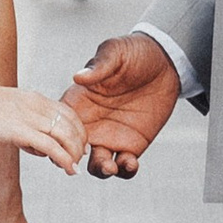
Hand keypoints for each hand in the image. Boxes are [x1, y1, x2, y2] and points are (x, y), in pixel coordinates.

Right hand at [0, 72, 85, 176]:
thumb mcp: (9, 108)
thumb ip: (22, 119)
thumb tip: (28, 137)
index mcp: (36, 99)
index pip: (70, 113)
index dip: (78, 130)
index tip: (78, 145)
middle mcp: (39, 106)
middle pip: (73, 125)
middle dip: (79, 144)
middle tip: (77, 159)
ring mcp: (31, 118)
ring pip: (66, 136)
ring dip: (74, 154)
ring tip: (73, 168)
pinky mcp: (21, 131)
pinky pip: (51, 146)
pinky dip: (64, 159)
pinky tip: (68, 169)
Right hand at [71, 33, 180, 181]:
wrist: (166, 62)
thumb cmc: (135, 53)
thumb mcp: (116, 52)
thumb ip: (100, 66)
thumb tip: (79, 77)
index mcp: (80, 102)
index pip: (59, 124)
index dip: (56, 138)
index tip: (61, 145)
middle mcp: (91, 123)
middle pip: (73, 151)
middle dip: (75, 162)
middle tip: (85, 160)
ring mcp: (111, 135)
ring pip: (97, 164)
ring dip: (101, 170)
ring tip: (111, 166)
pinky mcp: (132, 144)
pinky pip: (124, 165)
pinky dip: (125, 170)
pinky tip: (131, 163)